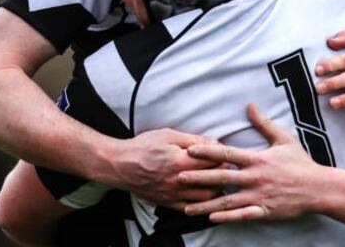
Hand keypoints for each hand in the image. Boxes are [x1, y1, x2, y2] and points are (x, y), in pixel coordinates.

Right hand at [101, 129, 219, 208]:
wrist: (120, 165)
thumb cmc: (143, 147)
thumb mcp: (169, 135)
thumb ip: (193, 140)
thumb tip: (214, 142)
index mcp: (180, 162)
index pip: (213, 162)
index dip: (223, 157)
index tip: (224, 153)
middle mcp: (178, 181)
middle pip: (213, 181)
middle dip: (223, 173)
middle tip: (224, 166)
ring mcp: (173, 194)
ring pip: (206, 198)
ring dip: (215, 189)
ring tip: (216, 179)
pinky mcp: (167, 203)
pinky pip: (191, 208)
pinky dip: (202, 203)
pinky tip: (205, 195)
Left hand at [182, 104, 321, 222]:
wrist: (318, 188)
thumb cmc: (300, 163)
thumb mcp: (283, 139)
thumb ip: (264, 124)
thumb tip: (250, 106)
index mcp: (257, 160)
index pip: (228, 155)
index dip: (207, 152)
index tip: (189, 150)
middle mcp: (255, 178)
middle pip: (221, 178)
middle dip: (198, 179)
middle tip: (177, 179)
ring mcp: (258, 197)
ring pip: (227, 201)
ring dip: (206, 205)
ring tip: (186, 209)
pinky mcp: (264, 211)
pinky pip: (242, 216)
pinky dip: (227, 218)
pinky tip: (211, 219)